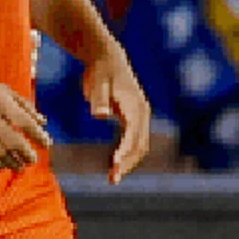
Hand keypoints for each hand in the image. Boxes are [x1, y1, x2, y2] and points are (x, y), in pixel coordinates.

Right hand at [0, 69, 56, 173]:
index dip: (39, 136)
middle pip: (14, 142)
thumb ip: (24, 105)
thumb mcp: (2, 90)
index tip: (46, 145)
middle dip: (27, 155)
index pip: (25, 123)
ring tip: (18, 166)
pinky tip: (0, 166)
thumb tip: (44, 123)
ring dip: (12, 164)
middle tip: (33, 160)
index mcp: (0, 101)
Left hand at [84, 48, 154, 181]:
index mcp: (136, 105)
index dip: (125, 149)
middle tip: (112, 180)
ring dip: (128, 163)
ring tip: (112, 179)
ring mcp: (139, 117)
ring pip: (139, 146)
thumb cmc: (100, 70)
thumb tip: (99, 114)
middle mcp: (142, 113)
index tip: (115, 164)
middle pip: (140, 144)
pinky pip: (133, 142)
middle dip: (128, 163)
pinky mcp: (132, 119)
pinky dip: (126, 155)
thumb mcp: (97, 82)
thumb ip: (98, 98)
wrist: (106, 58)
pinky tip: (114, 167)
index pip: (134, 133)